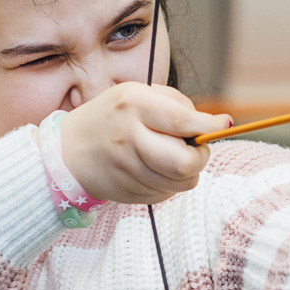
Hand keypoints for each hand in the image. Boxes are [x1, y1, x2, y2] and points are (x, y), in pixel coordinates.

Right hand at [49, 82, 231, 203]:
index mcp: (133, 105)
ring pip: (180, 183)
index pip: (182, 121)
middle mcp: (129, 138)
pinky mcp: (128, 194)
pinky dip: (169, 184)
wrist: (68, 153)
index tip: (222, 126)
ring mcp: (127, 170)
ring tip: (173, 157)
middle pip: (184, 162)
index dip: (209, 128)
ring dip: (187, 172)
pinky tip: (155, 170)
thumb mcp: (139, 95)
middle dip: (200, 157)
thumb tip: (221, 123)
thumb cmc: (113, 117)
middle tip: (195, 149)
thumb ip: (180, 106)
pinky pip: (166, 194)